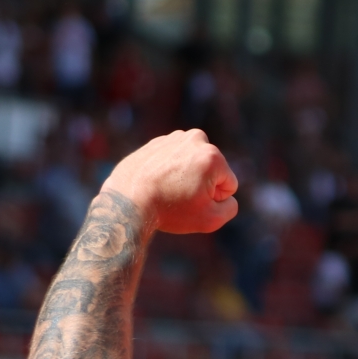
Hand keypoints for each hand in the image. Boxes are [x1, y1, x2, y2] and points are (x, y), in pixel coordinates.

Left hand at [100, 129, 238, 234]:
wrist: (127, 201)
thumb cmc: (170, 210)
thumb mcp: (210, 220)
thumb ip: (230, 207)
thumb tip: (226, 196)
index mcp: (213, 156)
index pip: (229, 185)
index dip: (215, 200)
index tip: (193, 203)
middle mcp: (195, 139)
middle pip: (212, 171)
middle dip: (201, 184)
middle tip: (178, 197)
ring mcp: (174, 138)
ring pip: (192, 164)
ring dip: (185, 177)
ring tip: (167, 189)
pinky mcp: (156, 142)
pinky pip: (173, 161)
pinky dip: (168, 172)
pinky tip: (156, 183)